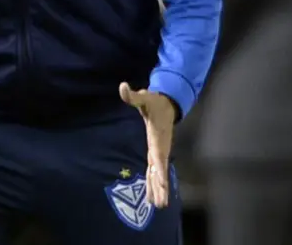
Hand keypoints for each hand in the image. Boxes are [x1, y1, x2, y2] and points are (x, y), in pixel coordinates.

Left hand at [119, 82, 175, 207]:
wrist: (168, 103)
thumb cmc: (155, 102)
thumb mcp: (144, 97)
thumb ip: (132, 94)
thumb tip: (122, 86)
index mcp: (158, 137)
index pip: (159, 156)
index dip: (160, 169)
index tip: (162, 182)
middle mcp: (161, 148)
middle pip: (160, 170)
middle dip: (161, 186)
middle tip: (161, 204)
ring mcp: (160, 151)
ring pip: (159, 173)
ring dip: (158, 189)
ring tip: (158, 206)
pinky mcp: (157, 152)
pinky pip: (156, 171)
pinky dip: (155, 183)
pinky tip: (153, 195)